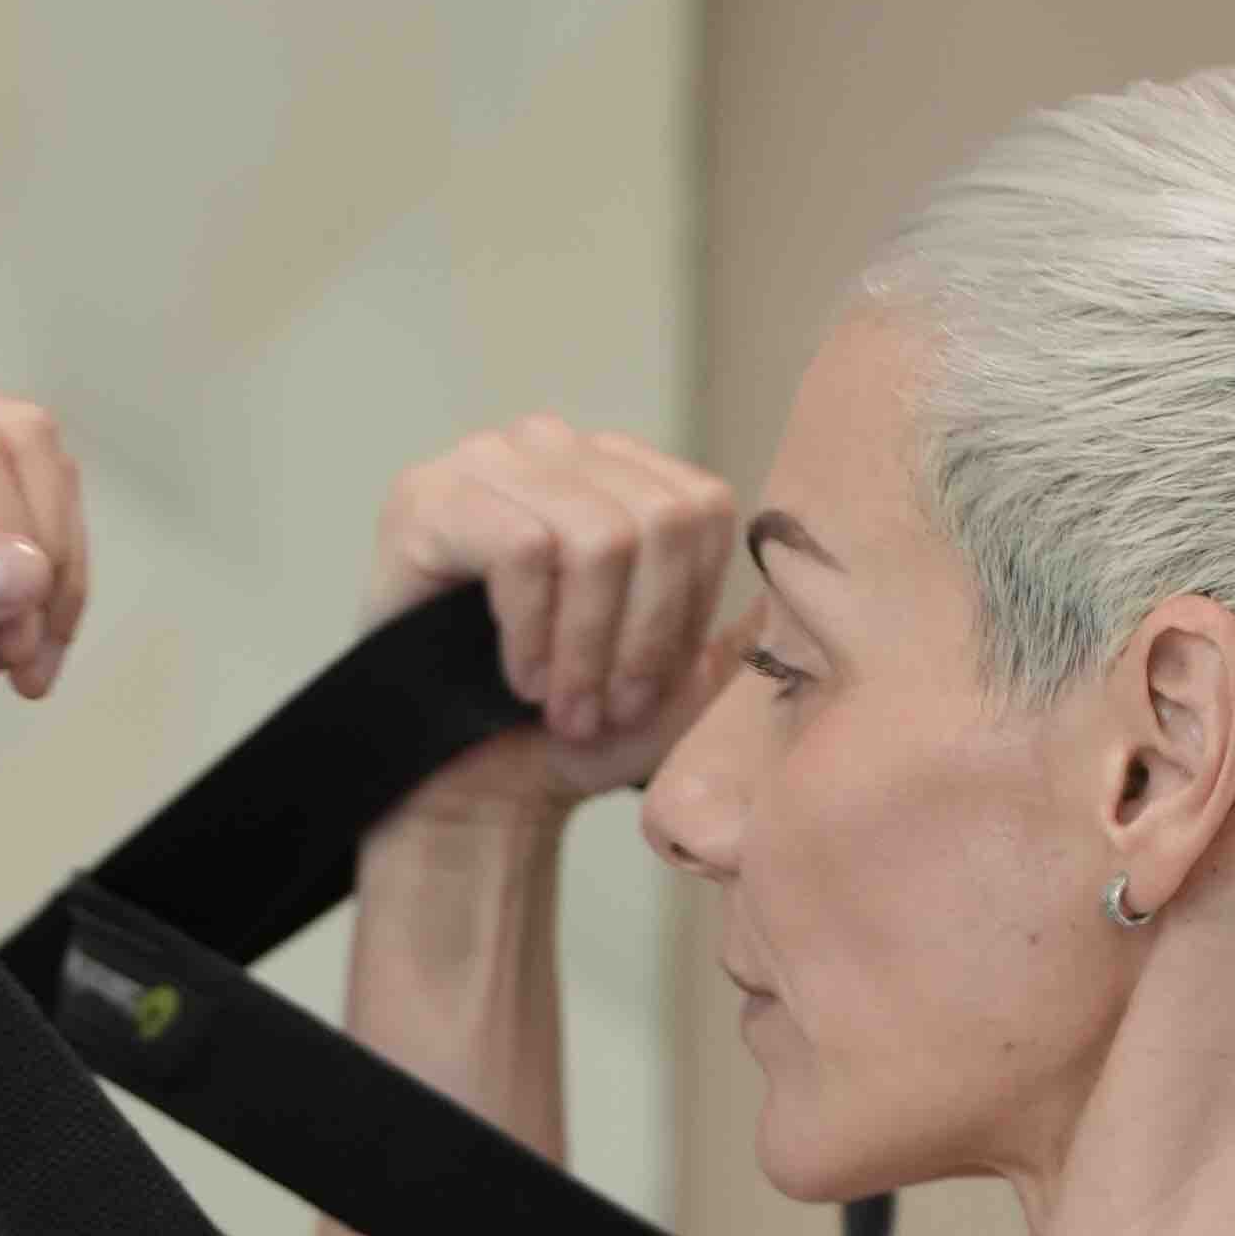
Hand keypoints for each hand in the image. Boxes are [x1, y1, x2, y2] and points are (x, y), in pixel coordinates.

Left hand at [0, 365, 95, 785]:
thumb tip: (22, 568)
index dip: (10, 534)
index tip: (9, 639)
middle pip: (16, 444)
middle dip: (41, 558)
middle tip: (18, 663)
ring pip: (39, 475)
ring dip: (49, 578)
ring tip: (7, 666)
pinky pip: (34, 507)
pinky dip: (42, 585)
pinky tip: (1, 649)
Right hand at [359, 416, 741, 827]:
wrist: (474, 788)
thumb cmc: (571, 734)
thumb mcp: (678, 685)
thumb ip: (737, 633)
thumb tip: (809, 584)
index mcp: (616, 471)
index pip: (701, 506)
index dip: (690, 606)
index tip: (654, 683)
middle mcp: (552, 447)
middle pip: (659, 518)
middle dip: (643, 635)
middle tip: (608, 708)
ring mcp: (485, 462)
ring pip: (596, 535)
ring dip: (587, 645)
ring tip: (564, 705)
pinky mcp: (425, 497)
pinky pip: (520, 548)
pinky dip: (531, 632)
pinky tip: (519, 678)